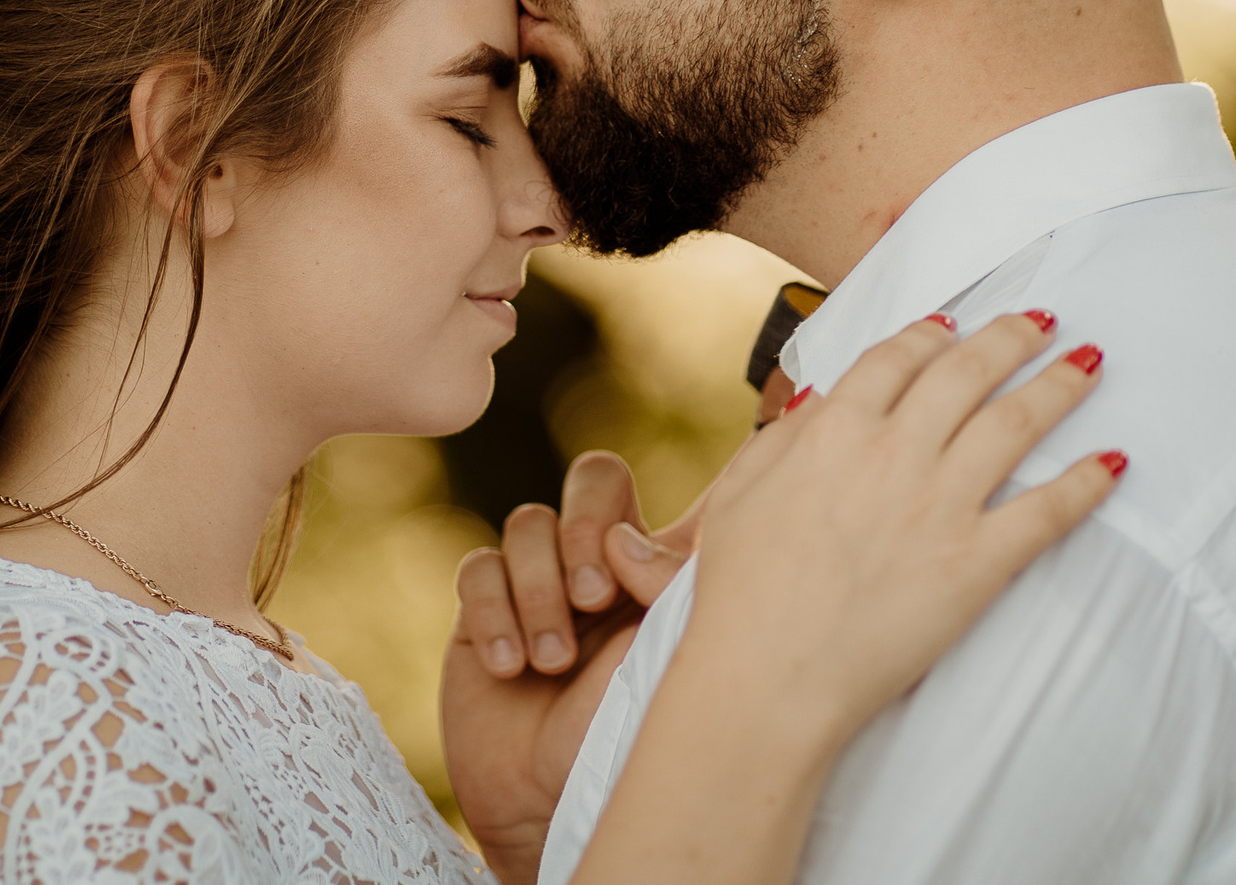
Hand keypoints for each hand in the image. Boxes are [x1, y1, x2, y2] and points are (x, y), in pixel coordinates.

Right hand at [439, 453, 702, 881]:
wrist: (543, 805)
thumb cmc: (618, 742)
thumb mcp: (664, 663)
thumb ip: (664, 589)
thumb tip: (626, 541)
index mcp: (663, 566)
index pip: (694, 493)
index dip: (725, 460)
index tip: (757, 430)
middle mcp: (603, 560)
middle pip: (596, 477)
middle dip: (587, 525)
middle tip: (593, 597)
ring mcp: (540, 577)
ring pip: (529, 522)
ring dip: (538, 589)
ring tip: (551, 662)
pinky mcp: (484, 605)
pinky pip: (478, 567)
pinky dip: (492, 612)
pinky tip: (510, 666)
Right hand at [683, 311, 1120, 747]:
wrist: (767, 676)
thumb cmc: (741, 593)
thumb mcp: (738, 492)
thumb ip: (780, 438)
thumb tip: (818, 401)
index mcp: (833, 430)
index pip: (898, 358)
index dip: (933, 333)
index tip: (955, 324)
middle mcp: (894, 452)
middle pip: (968, 372)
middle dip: (1012, 337)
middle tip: (1042, 322)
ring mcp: (940, 505)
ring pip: (1016, 423)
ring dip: (1060, 385)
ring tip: (1090, 361)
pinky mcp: (976, 564)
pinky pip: (1047, 512)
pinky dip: (1086, 483)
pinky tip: (1113, 462)